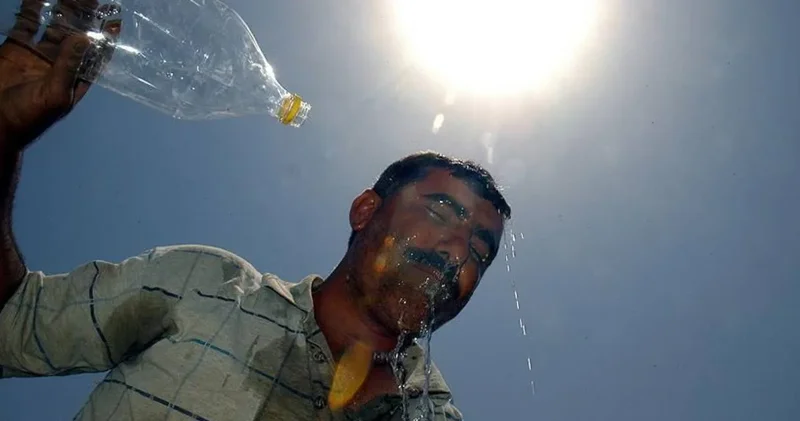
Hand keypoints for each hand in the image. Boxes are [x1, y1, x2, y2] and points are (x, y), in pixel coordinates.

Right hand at [0, 0, 118, 148]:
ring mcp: (37, 55)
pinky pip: (27, 24)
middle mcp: (59, 65)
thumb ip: (68, 66)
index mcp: (74, 79)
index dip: (106, 39)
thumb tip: (85, 38)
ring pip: (53, 26)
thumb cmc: (28, 117)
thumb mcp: (54, 94)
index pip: (96, 56)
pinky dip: (33, 9)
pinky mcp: (16, 48)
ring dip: (63, 10)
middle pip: (76, 36)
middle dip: (85, 18)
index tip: (115, 20)